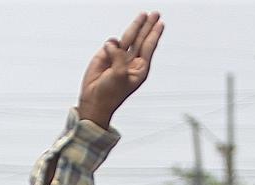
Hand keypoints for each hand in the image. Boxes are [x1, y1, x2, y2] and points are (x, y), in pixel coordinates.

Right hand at [77, 11, 164, 128]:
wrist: (93, 100)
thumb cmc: (109, 94)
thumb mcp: (119, 76)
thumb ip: (119, 57)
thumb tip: (114, 44)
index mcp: (139, 69)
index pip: (149, 47)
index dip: (155, 34)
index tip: (161, 23)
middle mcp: (131, 61)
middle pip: (142, 39)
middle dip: (148, 26)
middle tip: (155, 14)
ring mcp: (119, 57)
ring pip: (129, 37)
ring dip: (136, 26)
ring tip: (143, 15)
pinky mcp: (106, 55)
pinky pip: (112, 43)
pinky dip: (112, 43)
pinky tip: (110, 48)